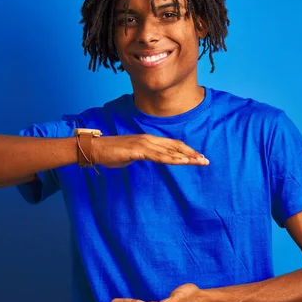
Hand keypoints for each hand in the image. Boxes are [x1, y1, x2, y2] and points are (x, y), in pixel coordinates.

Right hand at [91, 135, 209, 167]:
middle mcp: (149, 139)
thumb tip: (150, 158)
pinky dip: (171, 158)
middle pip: (175, 146)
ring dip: (185, 156)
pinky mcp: (137, 150)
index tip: (198, 157)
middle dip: (191, 153)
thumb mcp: (132, 156)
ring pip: (169, 150)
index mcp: (148, 140)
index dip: (186, 150)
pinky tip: (181, 162)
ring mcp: (144, 144)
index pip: (172, 144)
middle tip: (205, 160)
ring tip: (198, 161)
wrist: (96, 149)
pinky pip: (157, 155)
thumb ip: (144, 156)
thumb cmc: (112, 153)